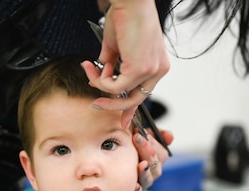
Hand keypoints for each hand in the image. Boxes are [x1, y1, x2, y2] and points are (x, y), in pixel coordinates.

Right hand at [82, 0, 169, 127]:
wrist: (130, 2)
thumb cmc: (126, 15)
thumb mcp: (117, 46)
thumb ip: (112, 64)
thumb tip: (103, 74)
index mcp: (156, 64)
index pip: (144, 93)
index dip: (131, 108)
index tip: (123, 119)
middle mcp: (158, 69)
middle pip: (135, 100)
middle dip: (112, 105)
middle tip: (97, 103)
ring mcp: (151, 70)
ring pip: (122, 95)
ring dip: (101, 86)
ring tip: (90, 71)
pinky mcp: (141, 69)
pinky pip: (116, 87)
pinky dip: (102, 81)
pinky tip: (95, 68)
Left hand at [134, 128, 173, 190]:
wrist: (117, 161)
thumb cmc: (133, 146)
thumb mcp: (144, 136)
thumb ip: (156, 134)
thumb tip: (170, 136)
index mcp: (157, 159)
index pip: (162, 153)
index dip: (152, 142)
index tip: (140, 132)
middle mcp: (153, 172)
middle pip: (155, 164)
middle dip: (146, 150)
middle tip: (136, 138)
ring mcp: (145, 181)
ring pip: (149, 178)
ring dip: (145, 171)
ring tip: (141, 164)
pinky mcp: (136, 190)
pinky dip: (137, 188)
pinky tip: (135, 185)